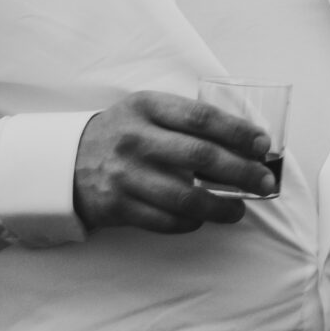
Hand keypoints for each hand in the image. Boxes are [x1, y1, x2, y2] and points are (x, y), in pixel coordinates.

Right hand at [72, 91, 274, 234]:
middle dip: (242, 172)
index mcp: (148, 107)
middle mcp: (135, 139)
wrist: (64, 161)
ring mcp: (125, 174)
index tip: (263, 145)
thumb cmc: (123, 133)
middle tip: (265, 183)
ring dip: (221, 206)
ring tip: (240, 210)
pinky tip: (203, 219)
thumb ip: (188, 121)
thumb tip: (247, 144)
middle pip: (200, 157)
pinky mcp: (117, 206)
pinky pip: (165, 220)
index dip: (238, 132)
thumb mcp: (148, 111)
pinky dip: (190, 223)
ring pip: (185, 196)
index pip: (203, 118)